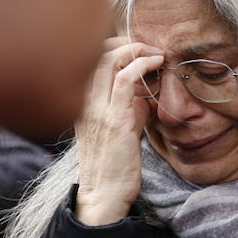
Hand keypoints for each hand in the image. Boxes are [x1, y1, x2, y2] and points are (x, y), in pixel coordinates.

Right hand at [74, 38, 164, 226]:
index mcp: (80, 102)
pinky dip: (143, 64)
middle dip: (125, 42)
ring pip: (109, 60)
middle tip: (147, 47)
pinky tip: (157, 63)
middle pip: (96, 52)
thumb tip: (147, 93)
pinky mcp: (114, 119)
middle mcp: (83, 101)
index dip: (112, 46)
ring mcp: (96, 109)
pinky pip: (126, 79)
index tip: (135, 48)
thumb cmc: (113, 165)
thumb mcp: (119, 129)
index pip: (88, 59)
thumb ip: (129, 108)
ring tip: (155, 53)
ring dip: (136, 50)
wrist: (104, 195)